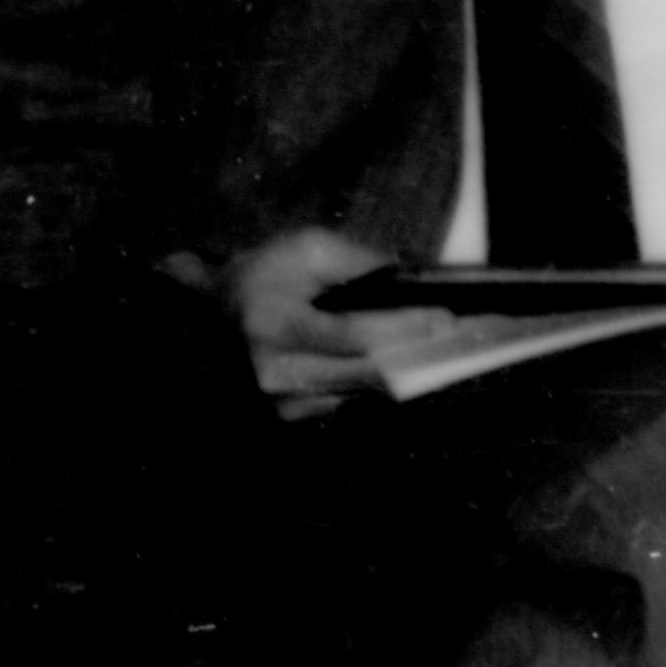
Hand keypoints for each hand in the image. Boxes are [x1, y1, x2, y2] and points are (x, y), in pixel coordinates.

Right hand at [231, 226, 454, 418]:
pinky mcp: (288, 417)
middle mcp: (276, 373)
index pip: (353, 335)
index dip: (403, 328)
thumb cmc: (262, 275)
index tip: (444, 319)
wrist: (209, 314)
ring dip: (401, 371)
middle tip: (455, 339)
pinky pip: (347, 400)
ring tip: (432, 348)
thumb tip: (408, 278)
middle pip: (367, 374)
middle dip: (415, 355)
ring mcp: (281, 403)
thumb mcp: (303, 249)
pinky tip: (391, 363)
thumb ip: (356, 260)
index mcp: (274, 326)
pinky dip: (372, 382)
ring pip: (362, 392)